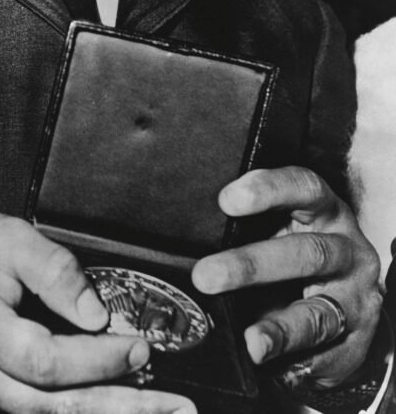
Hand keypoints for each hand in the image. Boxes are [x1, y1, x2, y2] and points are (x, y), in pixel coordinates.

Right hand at [0, 211, 195, 413]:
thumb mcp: (3, 236)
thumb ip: (52, 269)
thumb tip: (96, 314)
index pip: (43, 361)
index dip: (96, 360)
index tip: (139, 347)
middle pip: (48, 406)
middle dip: (118, 407)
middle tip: (176, 407)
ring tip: (155, 411)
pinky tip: (107, 409)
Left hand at [191, 166, 381, 387]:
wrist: (345, 308)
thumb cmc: (297, 258)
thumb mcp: (277, 233)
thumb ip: (244, 232)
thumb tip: (184, 243)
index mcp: (321, 209)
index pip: (301, 187)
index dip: (267, 189)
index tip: (227, 200)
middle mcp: (344, 245)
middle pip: (307, 251)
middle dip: (252, 265)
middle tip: (206, 276)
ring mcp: (354, 291)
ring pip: (318, 310)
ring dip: (279, 325)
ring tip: (248, 338)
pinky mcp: (356, 332)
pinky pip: (322, 344)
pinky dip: (289, 351)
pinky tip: (262, 352)